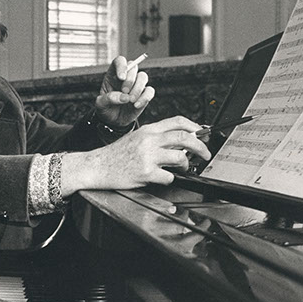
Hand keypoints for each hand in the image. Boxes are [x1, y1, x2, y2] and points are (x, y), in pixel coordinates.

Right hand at [61, 116, 211, 194]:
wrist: (97, 166)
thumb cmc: (116, 154)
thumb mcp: (136, 137)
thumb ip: (156, 137)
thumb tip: (180, 141)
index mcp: (147, 130)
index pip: (177, 122)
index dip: (195, 127)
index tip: (202, 134)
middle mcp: (148, 140)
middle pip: (184, 138)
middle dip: (200, 147)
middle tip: (205, 154)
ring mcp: (147, 157)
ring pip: (180, 157)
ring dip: (185, 165)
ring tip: (181, 168)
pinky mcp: (145, 173)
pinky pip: (168, 177)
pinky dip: (169, 179)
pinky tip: (162, 177)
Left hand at [95, 55, 154, 128]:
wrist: (113, 121)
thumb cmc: (106, 109)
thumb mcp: (100, 105)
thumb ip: (108, 99)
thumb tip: (123, 97)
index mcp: (113, 74)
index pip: (120, 61)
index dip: (122, 66)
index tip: (121, 78)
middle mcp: (126, 77)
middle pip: (133, 67)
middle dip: (130, 80)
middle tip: (124, 92)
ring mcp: (136, 85)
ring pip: (143, 76)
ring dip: (137, 88)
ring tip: (130, 101)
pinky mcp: (144, 94)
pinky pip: (150, 90)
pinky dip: (145, 97)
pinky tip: (136, 105)